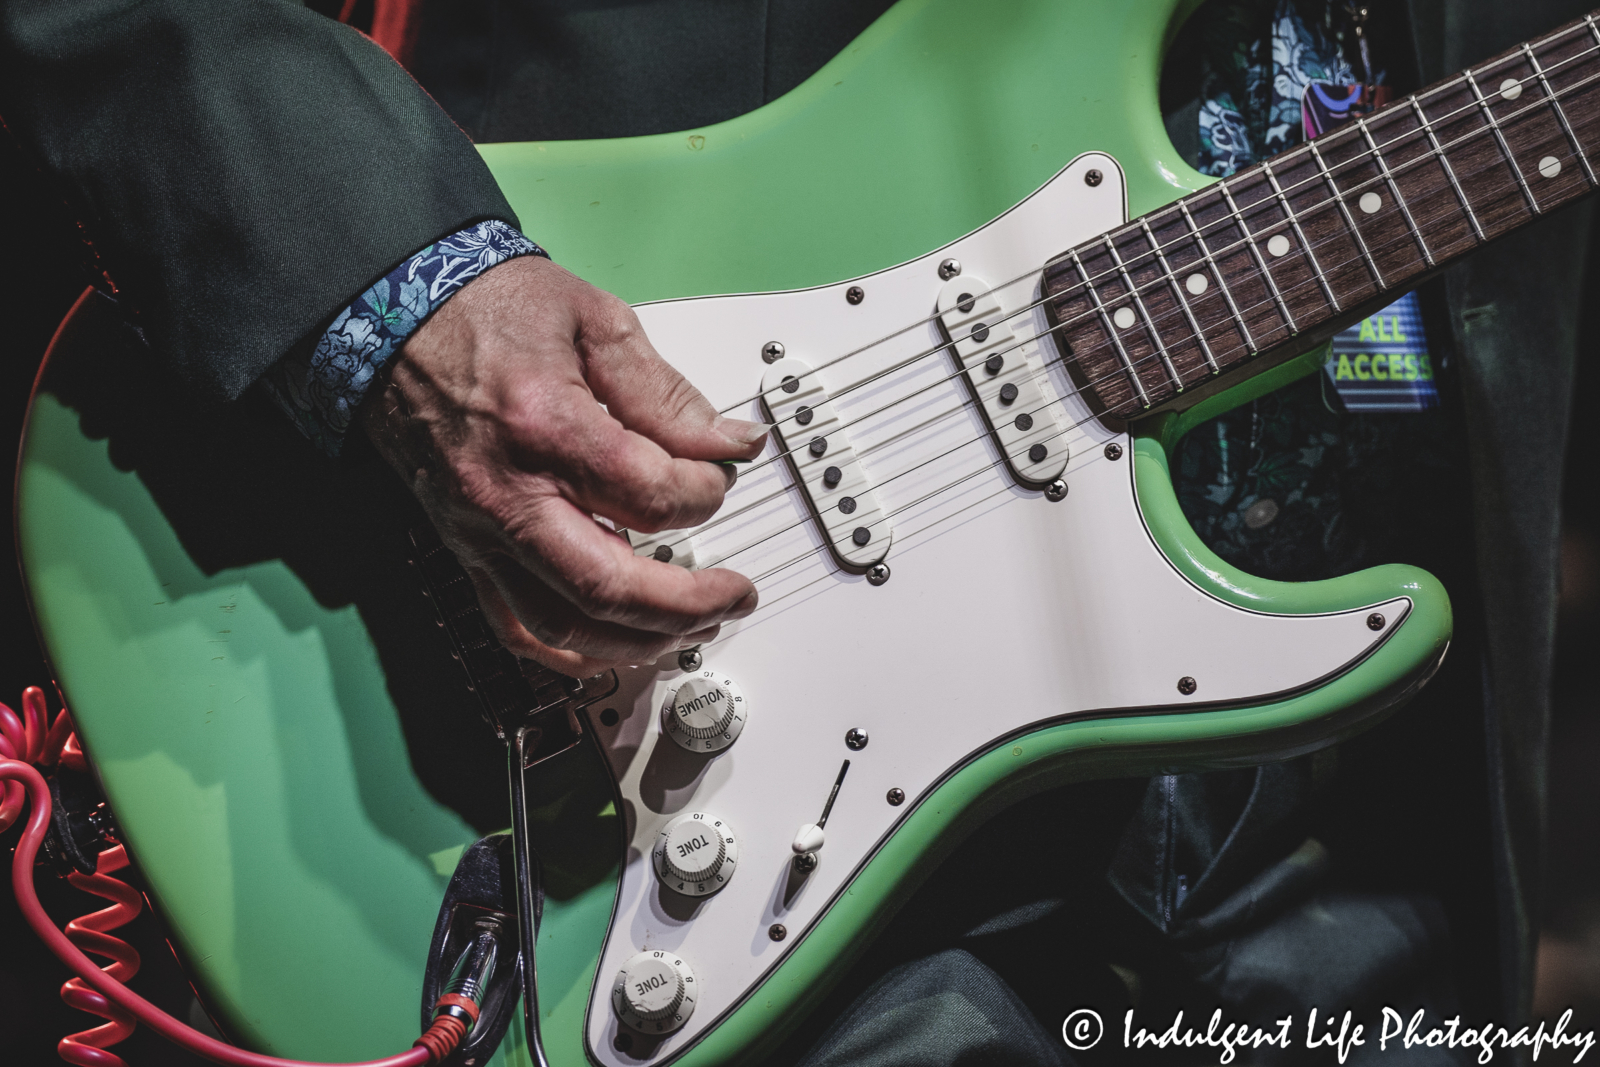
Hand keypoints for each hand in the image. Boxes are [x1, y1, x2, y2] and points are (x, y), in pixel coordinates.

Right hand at [362, 255, 766, 675]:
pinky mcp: (464, 548)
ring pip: (562, 626)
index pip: (648, 494)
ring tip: (694, 625)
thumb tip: (726, 443)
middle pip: (607, 585)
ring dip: (640, 640)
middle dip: (686, 603)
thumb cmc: (484, 308)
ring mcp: (478, 531)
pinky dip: (572, 655)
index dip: (705, 491)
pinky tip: (618, 648)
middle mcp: (505, 492)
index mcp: (542, 425)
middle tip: (735, 593)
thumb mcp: (592, 319)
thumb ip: (664, 393)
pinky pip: (514, 629)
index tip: (722, 472)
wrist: (393, 315)